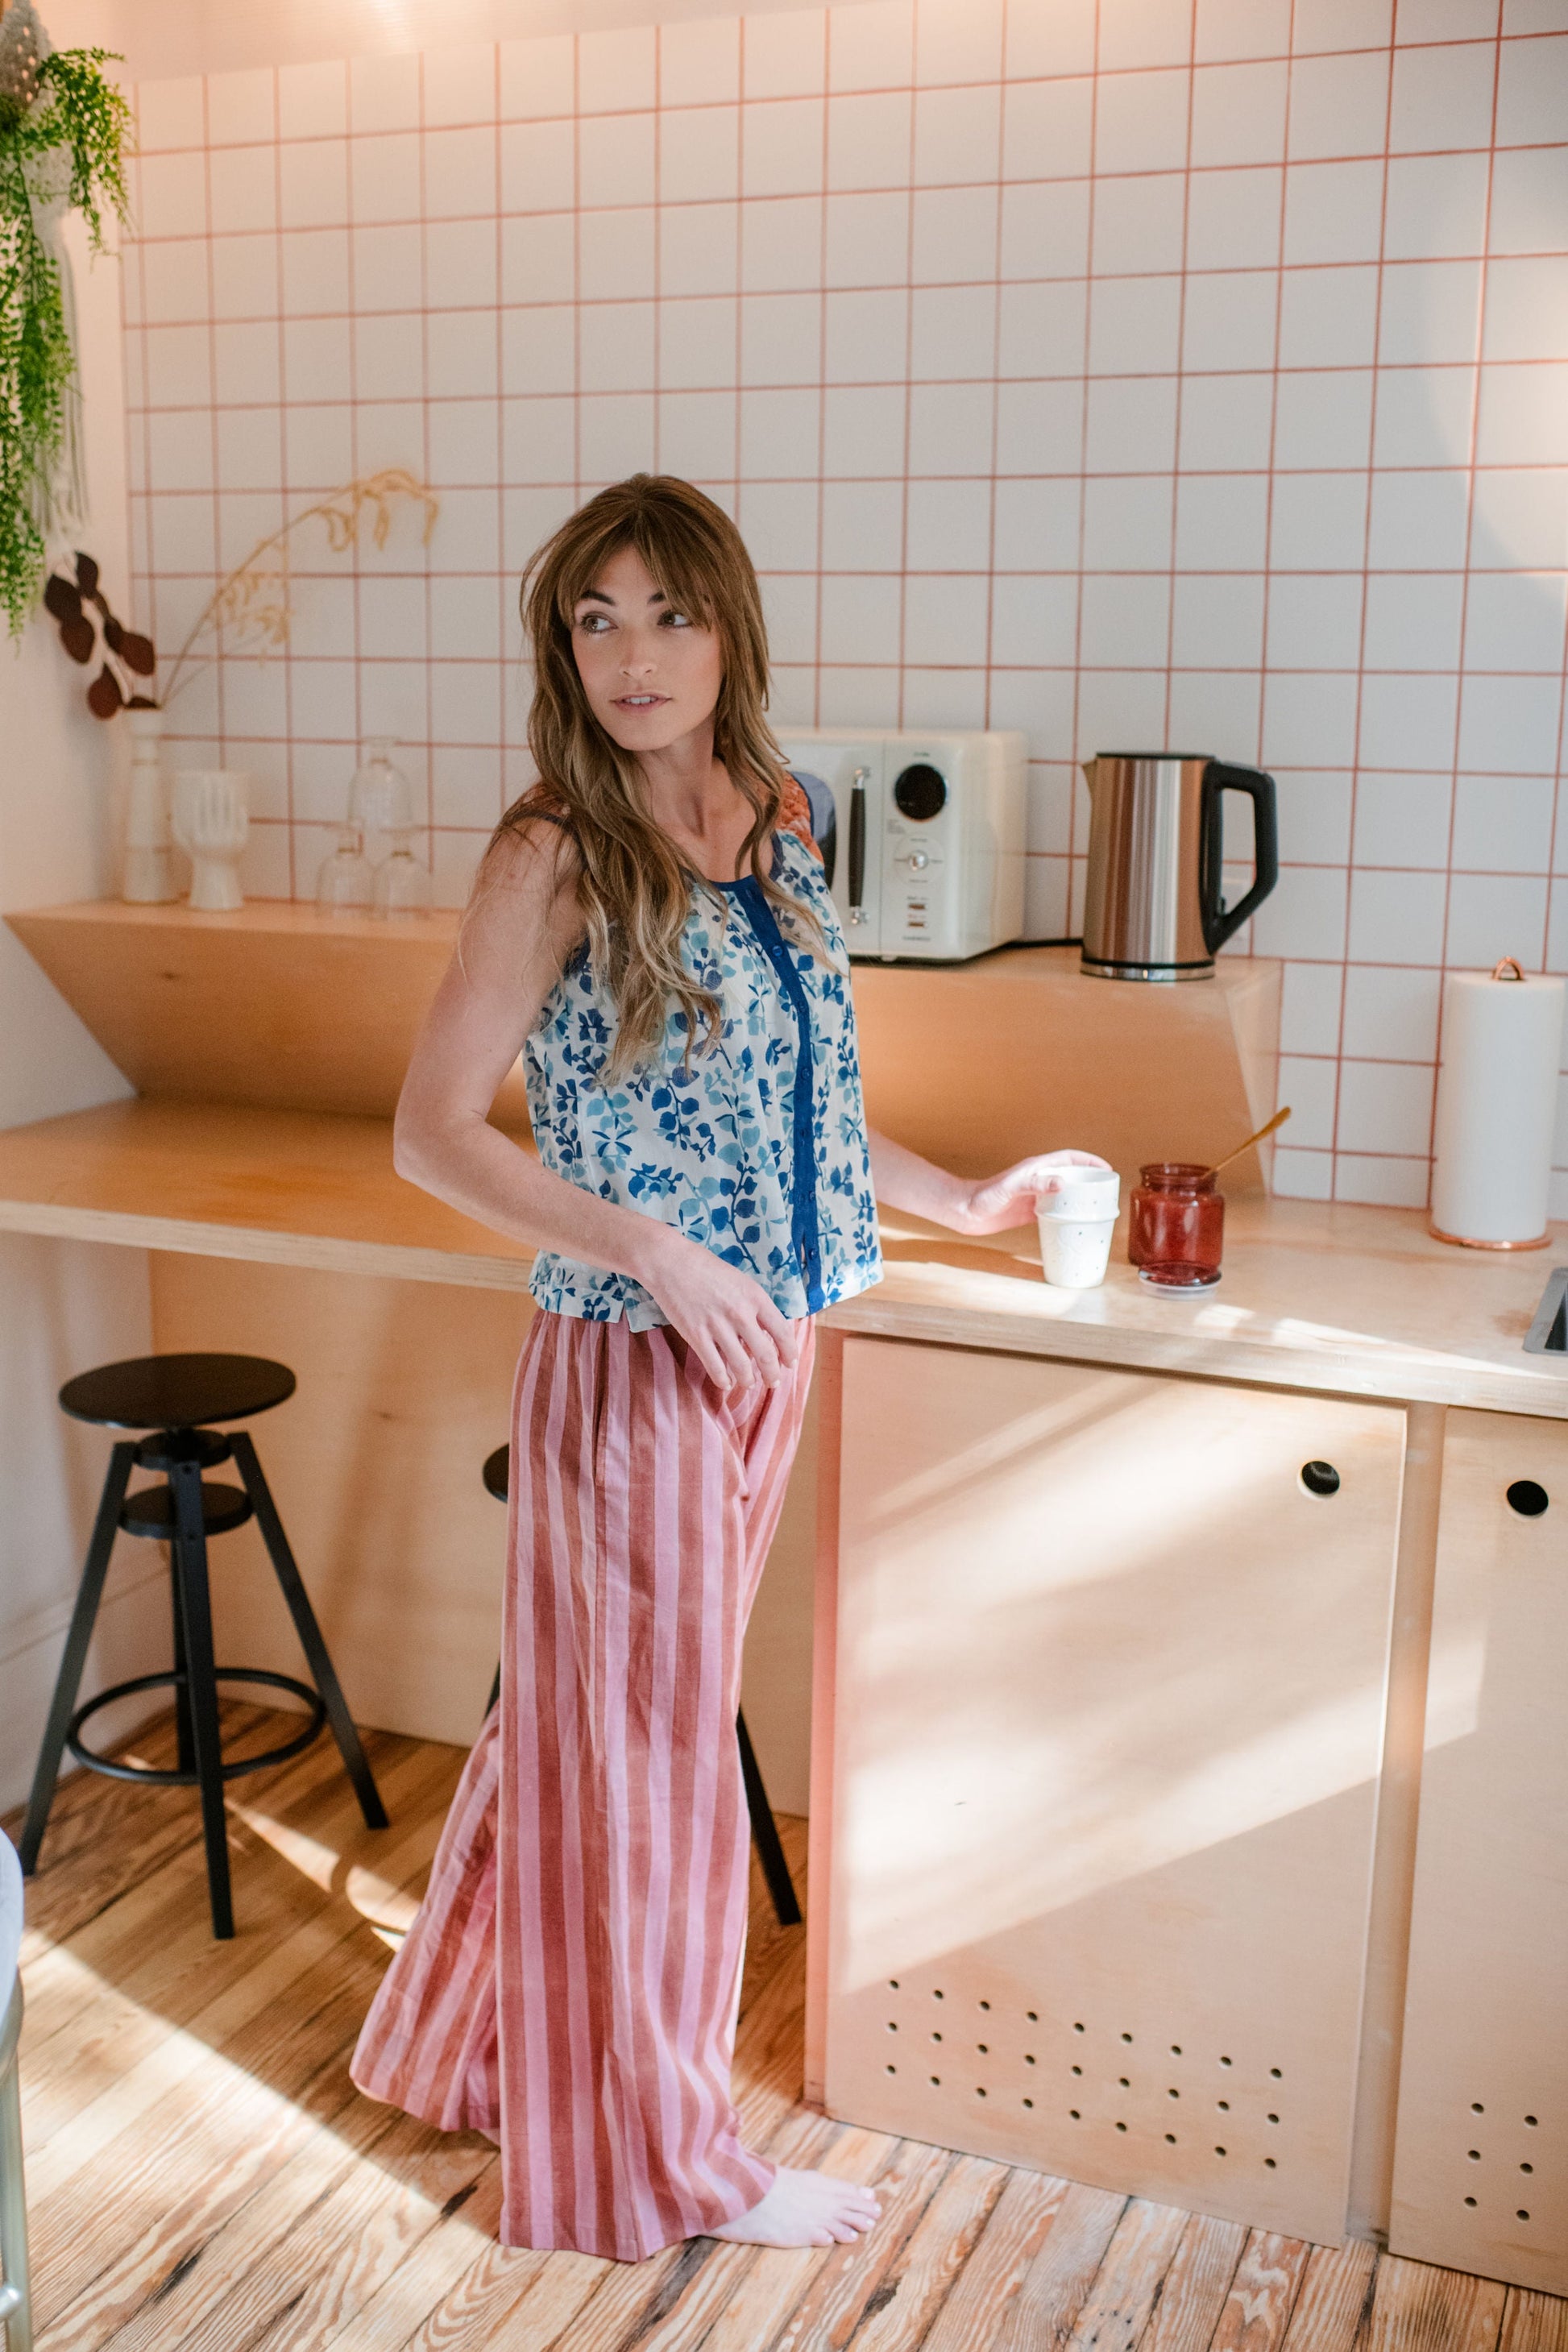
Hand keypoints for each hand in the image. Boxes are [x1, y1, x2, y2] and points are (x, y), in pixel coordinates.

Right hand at [638, 1228, 801, 1391]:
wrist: (671, 1263)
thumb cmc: (707, 1269)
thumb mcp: (741, 1281)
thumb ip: (754, 1305)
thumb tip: (764, 1332)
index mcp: (755, 1297)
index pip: (782, 1332)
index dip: (789, 1352)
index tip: (789, 1363)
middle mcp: (740, 1313)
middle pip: (765, 1355)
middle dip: (772, 1374)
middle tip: (773, 1382)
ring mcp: (718, 1326)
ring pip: (741, 1365)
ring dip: (748, 1380)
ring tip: (749, 1383)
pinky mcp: (696, 1335)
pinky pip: (715, 1366)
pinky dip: (723, 1379)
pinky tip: (726, 1383)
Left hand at [947, 1150, 1111, 1236]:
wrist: (965, 1212)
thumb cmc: (983, 1196)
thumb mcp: (1010, 1188)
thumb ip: (1034, 1183)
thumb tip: (1062, 1182)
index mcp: (1036, 1169)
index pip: (1069, 1159)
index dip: (1089, 1161)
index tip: (1107, 1168)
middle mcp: (1038, 1180)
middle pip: (1071, 1175)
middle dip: (1090, 1180)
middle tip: (1108, 1191)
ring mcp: (1035, 1196)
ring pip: (1065, 1194)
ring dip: (1080, 1198)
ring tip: (1097, 1209)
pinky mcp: (1030, 1212)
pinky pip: (1055, 1211)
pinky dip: (1067, 1216)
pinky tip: (1075, 1225)